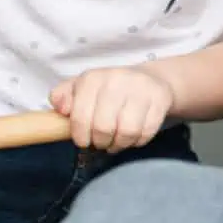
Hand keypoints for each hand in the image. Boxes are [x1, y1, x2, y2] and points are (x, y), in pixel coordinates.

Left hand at [50, 65, 174, 151]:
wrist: (148, 80)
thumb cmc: (107, 90)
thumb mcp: (80, 88)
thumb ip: (61, 96)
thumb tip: (61, 109)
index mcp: (93, 78)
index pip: (79, 117)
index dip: (80, 136)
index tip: (84, 140)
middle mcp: (117, 80)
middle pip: (103, 128)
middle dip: (100, 142)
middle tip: (102, 142)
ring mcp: (141, 89)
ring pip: (127, 132)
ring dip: (119, 144)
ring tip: (116, 141)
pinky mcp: (160, 99)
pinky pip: (146, 132)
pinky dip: (137, 141)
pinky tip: (132, 136)